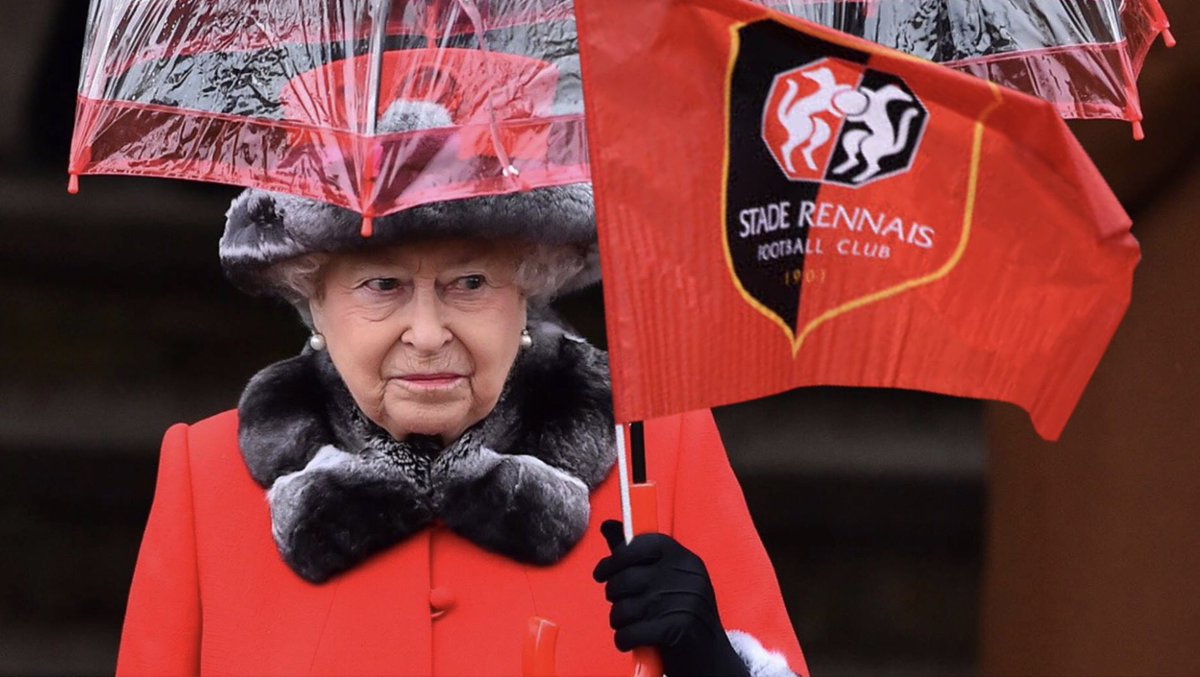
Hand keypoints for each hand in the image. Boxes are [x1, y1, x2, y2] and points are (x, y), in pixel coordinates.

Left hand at [593, 520, 748, 676]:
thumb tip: (607, 525)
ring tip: (629, 625)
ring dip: (619, 621)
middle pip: (627, 578)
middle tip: (620, 604)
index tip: (601, 573)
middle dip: (614, 595)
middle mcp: (688, 577)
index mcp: (686, 560)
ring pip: (625, 607)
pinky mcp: (678, 630)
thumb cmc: (681, 616)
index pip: (644, 544)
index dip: (617, 557)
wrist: (711, 659)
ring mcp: (685, 603)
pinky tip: (630, 641)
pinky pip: (630, 632)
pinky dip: (623, 640)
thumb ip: (637, 554)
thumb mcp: (667, 581)